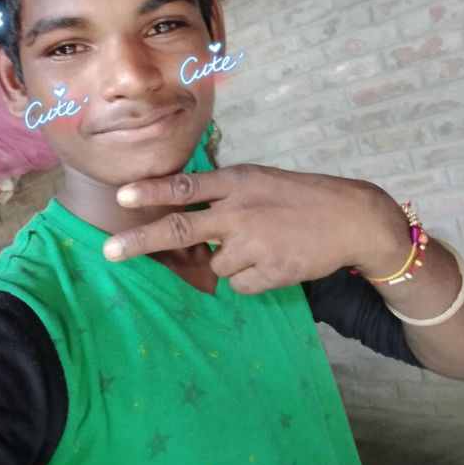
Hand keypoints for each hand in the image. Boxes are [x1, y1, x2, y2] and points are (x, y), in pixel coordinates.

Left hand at [102, 164, 408, 293]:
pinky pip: (239, 284)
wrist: (353, 218)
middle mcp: (241, 211)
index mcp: (238, 182)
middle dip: (141, 241)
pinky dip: (249, 278)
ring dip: (228, 262)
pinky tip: (272, 262)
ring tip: (261, 246)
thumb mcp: (261, 180)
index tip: (122, 195)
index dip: (153, 191)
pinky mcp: (271, 272)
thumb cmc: (302, 196)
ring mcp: (255, 243)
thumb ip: (225, 194)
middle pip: (181, 228)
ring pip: (215, 265)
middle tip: (110, 252)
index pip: (187, 185)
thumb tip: (187, 216)